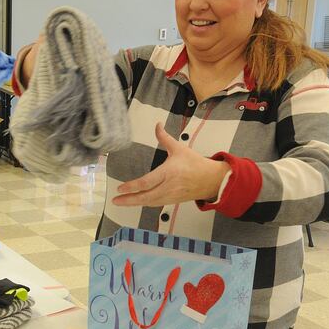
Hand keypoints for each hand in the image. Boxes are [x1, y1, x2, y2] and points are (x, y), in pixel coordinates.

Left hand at [112, 123, 229, 206]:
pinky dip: (145, 203)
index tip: (120, 188)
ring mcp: (171, 195)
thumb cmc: (195, 163)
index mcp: (169, 172)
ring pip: (150, 202)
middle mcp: (169, 186)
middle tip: (115, 200)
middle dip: (129, 200)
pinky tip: (136, 202)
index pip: (147, 182)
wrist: (212, 180)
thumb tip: (157, 125)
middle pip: (146, 196)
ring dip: (135, 203)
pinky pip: (156, 204)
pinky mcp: (173, 201)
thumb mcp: (179, 148)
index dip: (132, 186)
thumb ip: (165, 138)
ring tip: (121, 202)